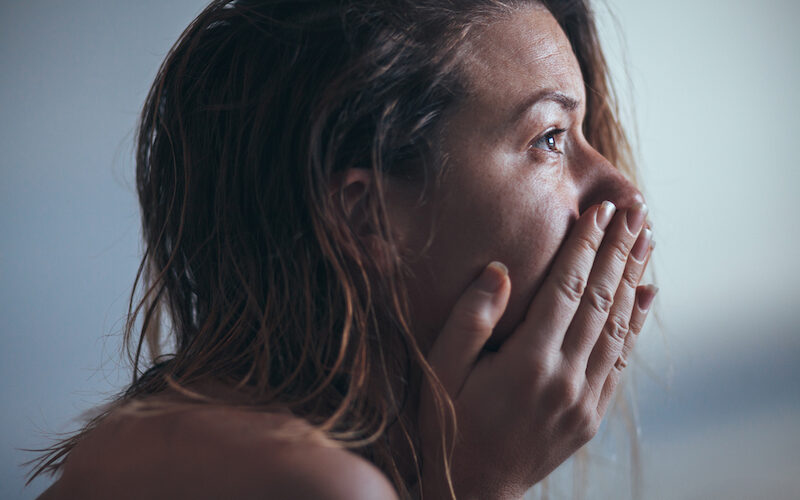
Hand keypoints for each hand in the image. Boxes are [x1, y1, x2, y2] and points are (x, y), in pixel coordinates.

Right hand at [418, 201, 656, 499]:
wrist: (476, 487)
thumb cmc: (450, 423)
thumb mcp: (442, 370)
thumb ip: (469, 319)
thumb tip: (500, 270)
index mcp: (527, 363)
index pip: (565, 290)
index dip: (584, 247)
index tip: (599, 211)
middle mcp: (564, 378)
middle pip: (599, 301)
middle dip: (617, 250)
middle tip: (635, 211)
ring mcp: (584, 399)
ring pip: (617, 327)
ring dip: (632, 278)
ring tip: (646, 239)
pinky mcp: (591, 413)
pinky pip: (621, 360)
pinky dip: (635, 324)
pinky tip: (645, 295)